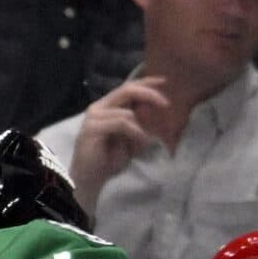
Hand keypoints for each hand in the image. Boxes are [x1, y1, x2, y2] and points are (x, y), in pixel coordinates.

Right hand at [69, 75, 173, 202]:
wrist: (91, 178)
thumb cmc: (110, 159)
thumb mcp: (130, 139)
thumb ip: (139, 124)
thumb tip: (154, 111)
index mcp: (108, 107)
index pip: (127, 88)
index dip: (146, 83)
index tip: (164, 81)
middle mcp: (99, 107)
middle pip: (126, 90)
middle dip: (149, 94)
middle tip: (166, 104)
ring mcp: (94, 116)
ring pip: (126, 111)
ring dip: (142, 127)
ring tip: (146, 143)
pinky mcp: (92, 128)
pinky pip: (121, 123)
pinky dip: (135, 132)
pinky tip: (142, 141)